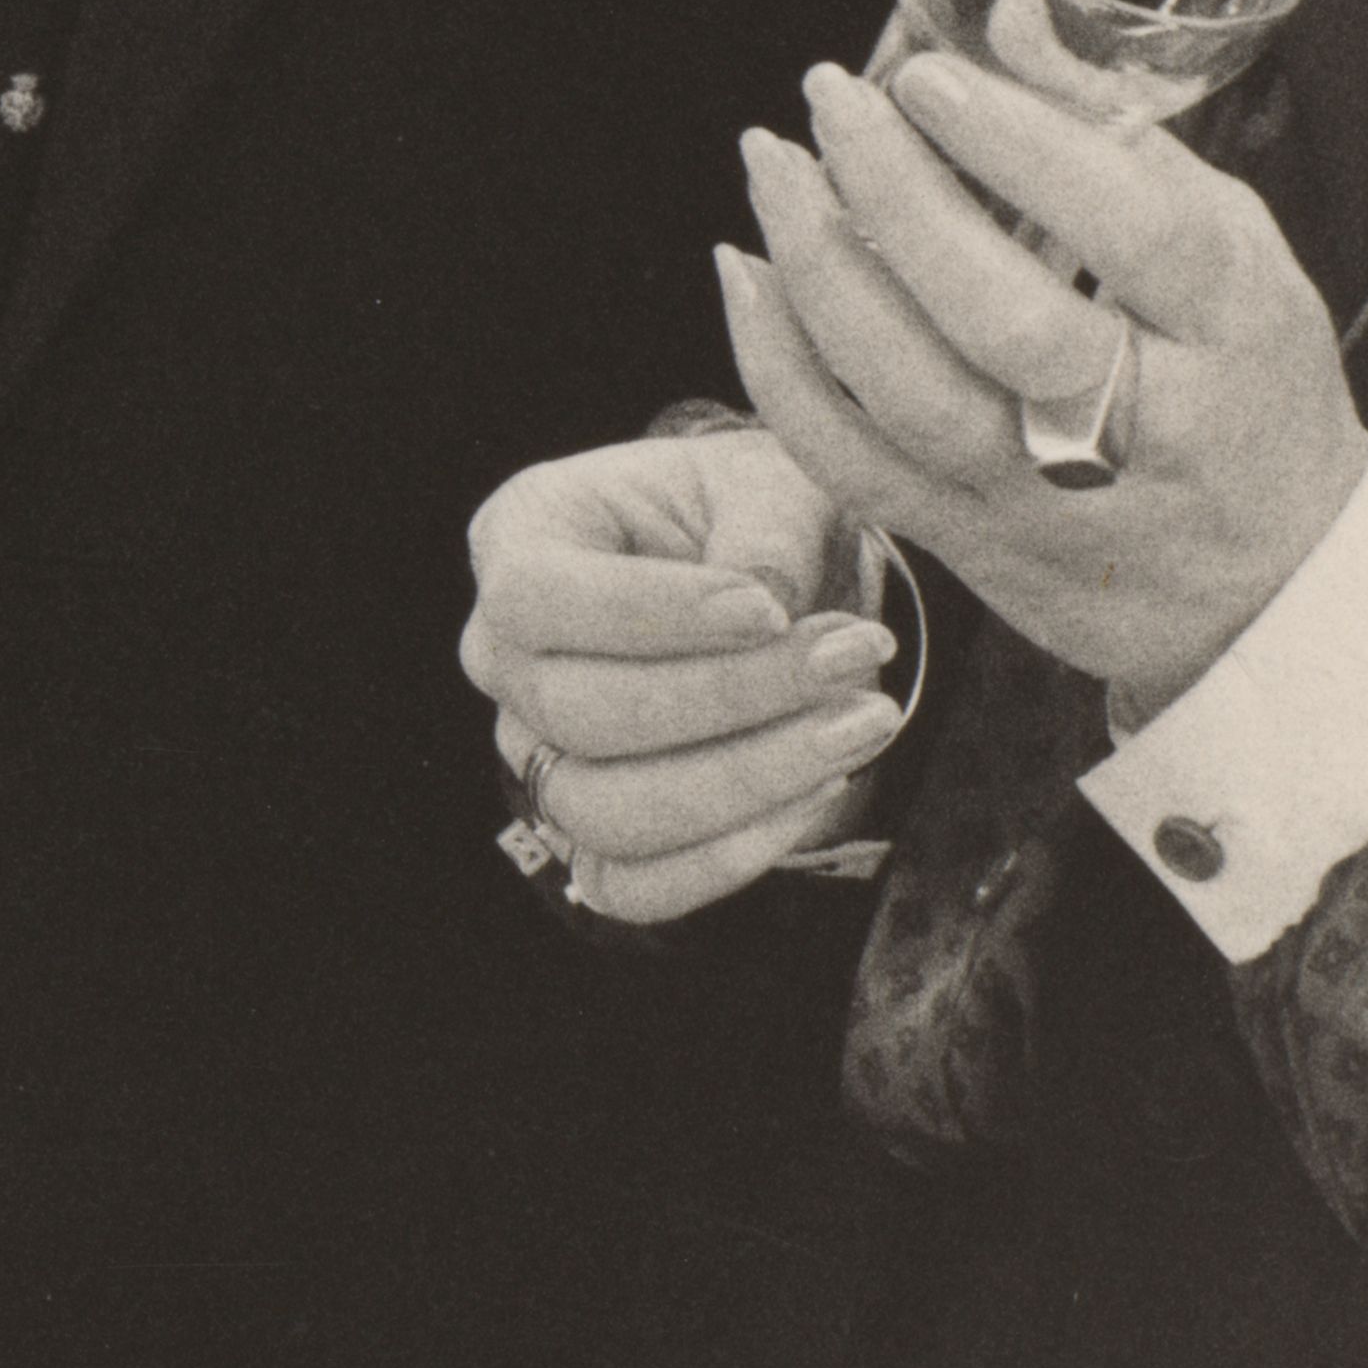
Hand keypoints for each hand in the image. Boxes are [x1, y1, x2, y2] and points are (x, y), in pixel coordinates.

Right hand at [457, 422, 912, 925]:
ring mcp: (537, 757)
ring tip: (861, 725)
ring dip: (746, 780)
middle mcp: (505, 658)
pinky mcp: (588, 839)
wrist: (767, 590)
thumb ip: (764, 524)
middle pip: (579, 711)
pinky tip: (821, 790)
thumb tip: (768, 598)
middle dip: (731, 696)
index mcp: (519, 540)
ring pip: (603, 810)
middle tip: (856, 657)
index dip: (649, 614)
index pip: (536, 596)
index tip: (770, 608)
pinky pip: (632, 887)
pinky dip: (729, 857)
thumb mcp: (765, 480)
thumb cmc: (749, 516)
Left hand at [717, 41, 1367, 709]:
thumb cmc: (1246, 384)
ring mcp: (1045, 497)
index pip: (1133, 230)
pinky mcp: (968, 541)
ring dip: (819, 267)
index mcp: (1230, 330)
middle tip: (831, 99)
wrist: (1269, 588)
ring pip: (909, 392)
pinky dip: (779, 365)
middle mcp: (1141, 425)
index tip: (928, 77)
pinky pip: (848, 461)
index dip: (1022, 147)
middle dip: (897, 195)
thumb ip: (1117, 134)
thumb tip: (1002, 16)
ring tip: (775, 165)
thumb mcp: (1233, 250)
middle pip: (1004, 318)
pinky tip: (750, 277)